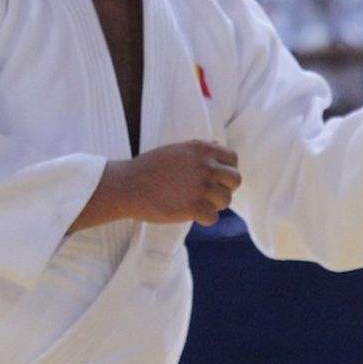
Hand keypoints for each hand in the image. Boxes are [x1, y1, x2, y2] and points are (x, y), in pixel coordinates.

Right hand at [111, 140, 240, 225]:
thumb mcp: (177, 150)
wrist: (126, 186)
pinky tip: (190, 214)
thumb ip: (200, 148)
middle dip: (224, 188)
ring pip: (226, 200)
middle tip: (208, 194)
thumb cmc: (150, 168)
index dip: (226, 170)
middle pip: (235, 180)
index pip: (233, 159)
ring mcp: (201, 187)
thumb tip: (217, 144)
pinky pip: (213, 217)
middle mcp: (206, 166)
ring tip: (196, 203)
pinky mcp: (193, 207)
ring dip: (214, 204)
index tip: (215, 178)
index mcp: (203, 149)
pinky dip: (203, 219)